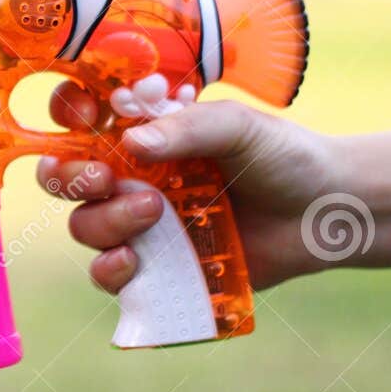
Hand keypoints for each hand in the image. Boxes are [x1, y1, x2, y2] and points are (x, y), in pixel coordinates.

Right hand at [35, 83, 342, 291]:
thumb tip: (132, 141)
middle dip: (70, 178)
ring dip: (104, 221)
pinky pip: (109, 275)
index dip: (67, 116)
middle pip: (66, 178)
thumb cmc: (282, 157)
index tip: (84, 118)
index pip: (81, 118)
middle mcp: (132, 176)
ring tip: (153, 213)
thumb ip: (188, 129)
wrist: (324, 214)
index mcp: (143, 132)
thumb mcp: (238, 127)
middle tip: (105, 177)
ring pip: (85, 226)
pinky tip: (134, 261)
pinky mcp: (157, 269)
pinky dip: (111, 270)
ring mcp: (140, 225)